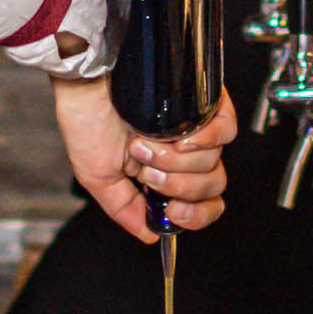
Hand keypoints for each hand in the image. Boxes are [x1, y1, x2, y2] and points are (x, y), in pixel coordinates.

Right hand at [52, 77, 236, 242]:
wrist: (86, 80)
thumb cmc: (86, 117)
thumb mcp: (98, 175)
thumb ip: (123, 207)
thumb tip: (148, 233)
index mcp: (161, 171)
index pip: (201, 203)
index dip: (196, 214)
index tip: (174, 212)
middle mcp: (182, 150)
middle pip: (210, 185)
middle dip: (176, 184)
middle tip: (147, 168)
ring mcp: (194, 126)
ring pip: (213, 161)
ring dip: (176, 159)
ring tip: (146, 142)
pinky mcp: (203, 101)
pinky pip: (225, 129)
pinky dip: (206, 138)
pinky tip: (181, 135)